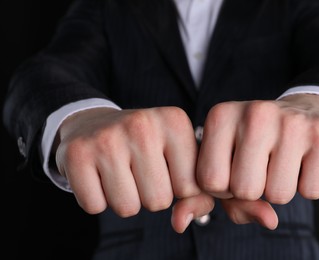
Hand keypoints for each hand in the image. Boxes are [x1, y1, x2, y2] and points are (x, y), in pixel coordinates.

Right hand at [55, 106, 213, 232]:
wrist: (94, 123)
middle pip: (159, 201)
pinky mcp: (77, 153)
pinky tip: (98, 174)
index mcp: (175, 122)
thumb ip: (198, 195)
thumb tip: (180, 223)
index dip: (177, 188)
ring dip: (125, 199)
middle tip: (138, 170)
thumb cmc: (146, 147)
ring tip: (120, 172)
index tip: (165, 168)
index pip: (189, 188)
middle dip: (150, 195)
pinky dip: (97, 199)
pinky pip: (95, 206)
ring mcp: (107, 137)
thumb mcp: (180, 159)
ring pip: (127, 208)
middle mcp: (142, 124)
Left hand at [197, 94, 318, 228]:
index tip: (234, 170)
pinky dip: (308, 186)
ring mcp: (291, 121)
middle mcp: (254, 113)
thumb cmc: (256, 145)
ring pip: (278, 195)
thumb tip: (269, 221)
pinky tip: (304, 161)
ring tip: (282, 162)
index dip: (223, 188)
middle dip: (253, 191)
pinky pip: (311, 191)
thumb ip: (227, 201)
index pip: (210, 181)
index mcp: (221, 117)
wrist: (304, 112)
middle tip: (262, 166)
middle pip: (244, 190)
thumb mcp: (228, 164)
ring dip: (280, 190)